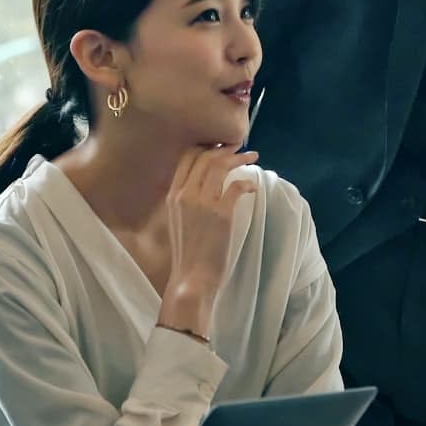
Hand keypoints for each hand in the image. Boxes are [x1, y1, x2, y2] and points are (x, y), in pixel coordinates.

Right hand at [157, 146, 256, 335]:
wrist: (191, 279)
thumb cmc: (187, 253)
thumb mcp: (177, 220)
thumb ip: (186, 199)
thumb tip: (203, 184)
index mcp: (172, 195)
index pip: (187, 157)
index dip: (205, 146)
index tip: (220, 146)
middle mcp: (185, 194)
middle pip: (205, 156)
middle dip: (225, 148)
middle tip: (240, 147)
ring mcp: (203, 202)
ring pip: (220, 165)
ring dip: (239, 159)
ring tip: (252, 158)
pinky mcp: (222, 214)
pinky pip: (237, 186)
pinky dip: (248, 183)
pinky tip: (253, 188)